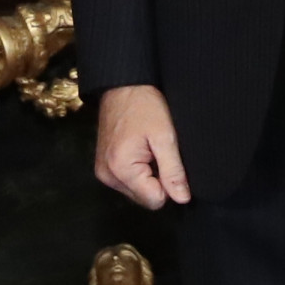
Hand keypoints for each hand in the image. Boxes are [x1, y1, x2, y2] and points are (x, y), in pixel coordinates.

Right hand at [95, 84, 190, 210]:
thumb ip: (173, 171)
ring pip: (137, 191)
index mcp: (121, 169)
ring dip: (147, 175)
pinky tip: (140, 150)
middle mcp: (107, 175)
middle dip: (156, 179)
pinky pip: (127, 181)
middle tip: (157, 151)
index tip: (166, 158)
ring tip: (148, 148)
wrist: (122, 84)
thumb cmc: (144, 105)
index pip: (155, 200)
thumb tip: (182, 199)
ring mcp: (103, 171)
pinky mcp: (103, 166)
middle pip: (144, 198)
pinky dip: (137, 170)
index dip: (168, 183)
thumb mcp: (165, 136)